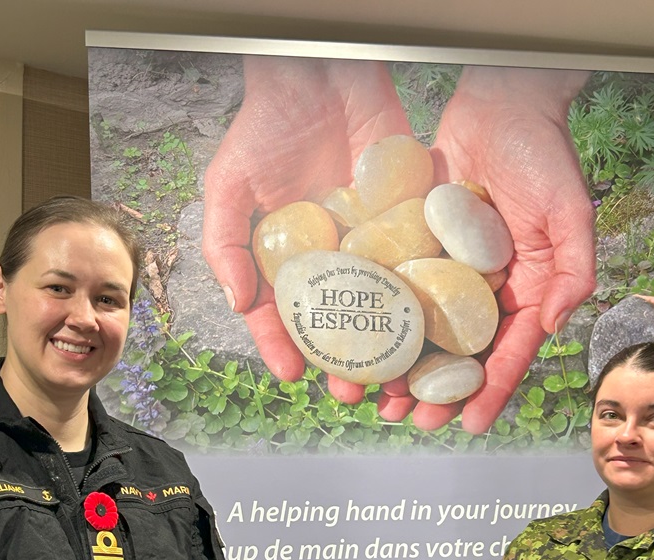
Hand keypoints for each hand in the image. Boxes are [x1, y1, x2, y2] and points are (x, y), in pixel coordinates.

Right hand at [203, 55, 411, 392]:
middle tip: (352, 392)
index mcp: (288, 262)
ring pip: (382, 310)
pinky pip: (418, 267)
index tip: (290, 376)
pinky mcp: (409, 224)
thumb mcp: (228, 186)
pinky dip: (425, 303)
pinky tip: (429, 332)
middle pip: (340, 326)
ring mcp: (373, 247)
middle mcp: (332, 263)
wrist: (323, 73)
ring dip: (390, 349)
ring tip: (395, 380)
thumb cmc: (266, 128)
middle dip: (345, 364)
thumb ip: (223, 244)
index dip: (284, 348)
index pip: (284, 316)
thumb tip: (237, 303)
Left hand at [393, 65, 594, 433]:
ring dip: (401, 368)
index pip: (507, 352)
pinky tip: (357, 343)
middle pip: (458, 355)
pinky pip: (396, 291)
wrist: (499, 102)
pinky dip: (378, 320)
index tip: (469, 425)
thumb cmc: (544, 153)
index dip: (490, 391)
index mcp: (524, 293)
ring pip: (421, 333)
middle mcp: (483, 292)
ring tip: (378, 398)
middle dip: (436, 392)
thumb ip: (574, 270)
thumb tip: (554, 324)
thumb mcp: (569, 212)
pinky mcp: (415, 250)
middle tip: (413, 419)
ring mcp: (445, 274)